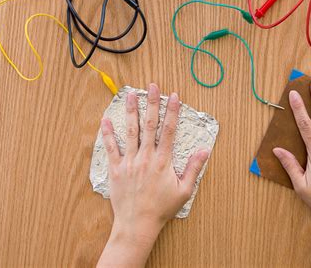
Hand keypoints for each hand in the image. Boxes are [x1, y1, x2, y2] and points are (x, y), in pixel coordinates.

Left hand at [97, 84, 209, 267]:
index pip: (169, 130)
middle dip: (151, 103)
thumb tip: (205, 150)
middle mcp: (146, 157)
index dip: (172, 111)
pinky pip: (111, 148)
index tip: (173, 96)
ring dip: (131, 111)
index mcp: (163, 161)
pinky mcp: (116, 169)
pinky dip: (108, 133)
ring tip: (130, 94)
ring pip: (131, 131)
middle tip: (152, 86)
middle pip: (150, 124)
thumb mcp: (184, 190)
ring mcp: (130, 161)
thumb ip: (194, 168)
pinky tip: (105, 119)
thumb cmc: (162, 208)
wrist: (137, 224)